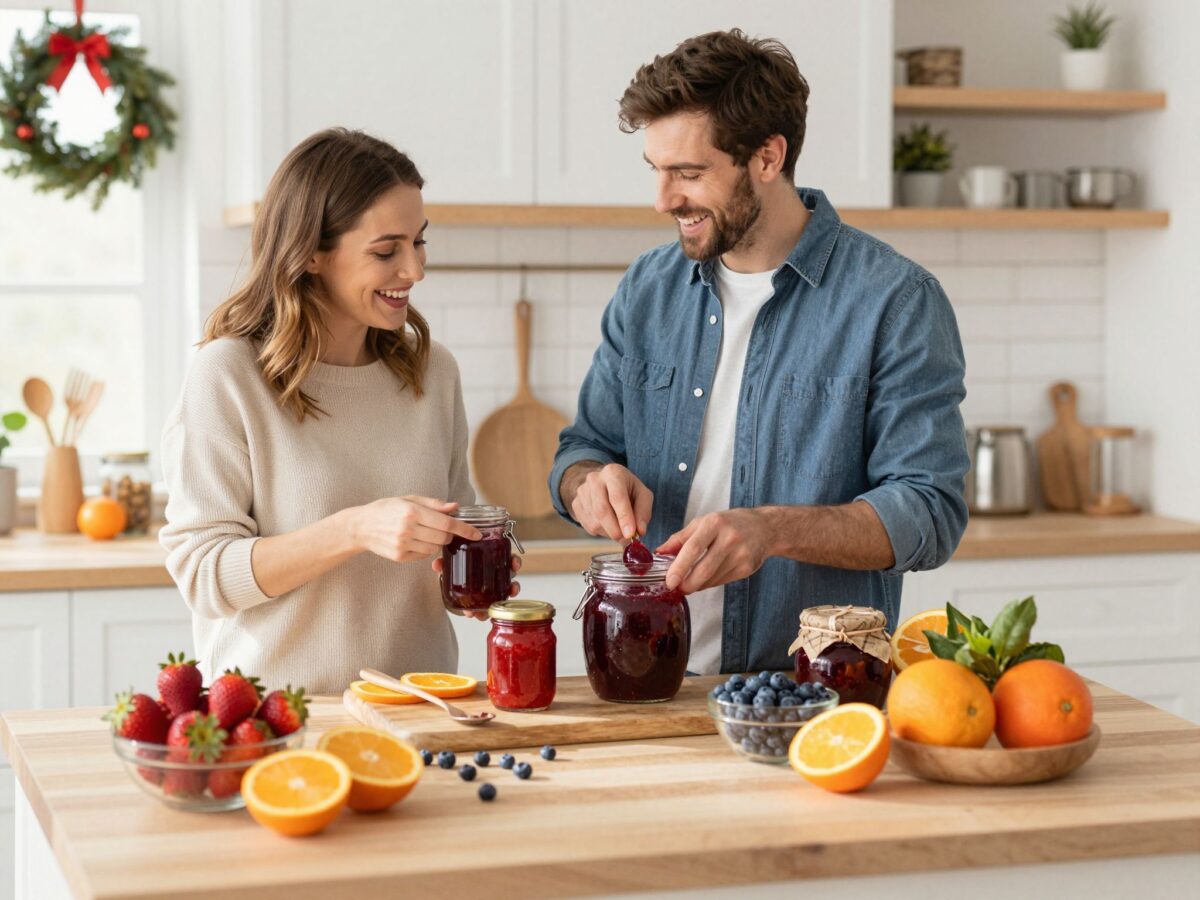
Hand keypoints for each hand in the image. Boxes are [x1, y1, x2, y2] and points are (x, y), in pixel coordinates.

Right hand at [353, 496, 480, 562]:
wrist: (361, 526)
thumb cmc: (386, 509)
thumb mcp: (409, 499)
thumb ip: (433, 504)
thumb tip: (455, 507)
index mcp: (412, 512)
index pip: (447, 523)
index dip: (465, 529)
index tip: (477, 533)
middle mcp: (408, 529)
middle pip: (443, 537)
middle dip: (448, 533)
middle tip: (441, 527)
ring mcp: (403, 545)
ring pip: (435, 548)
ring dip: (436, 541)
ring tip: (423, 532)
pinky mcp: (400, 557)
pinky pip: (424, 555)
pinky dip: (425, 548)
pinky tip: (414, 540)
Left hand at [432, 555, 522, 620]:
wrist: (449, 583)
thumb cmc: (456, 568)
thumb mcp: (450, 563)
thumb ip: (444, 563)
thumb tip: (436, 564)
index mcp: (491, 560)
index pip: (508, 558)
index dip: (515, 561)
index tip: (514, 564)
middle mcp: (495, 575)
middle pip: (510, 579)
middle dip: (513, 584)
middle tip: (512, 588)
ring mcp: (492, 590)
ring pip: (501, 597)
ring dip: (499, 603)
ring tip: (493, 605)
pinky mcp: (485, 603)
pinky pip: (490, 610)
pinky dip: (484, 614)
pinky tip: (478, 615)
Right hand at [565, 462, 653, 541]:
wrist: (606, 483)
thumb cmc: (628, 489)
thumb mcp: (643, 495)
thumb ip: (643, 512)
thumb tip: (639, 531)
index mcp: (613, 473)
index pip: (617, 497)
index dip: (624, 517)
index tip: (630, 534)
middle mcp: (594, 479)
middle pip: (601, 510)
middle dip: (615, 529)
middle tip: (626, 540)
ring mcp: (582, 491)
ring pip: (595, 521)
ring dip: (610, 532)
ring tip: (619, 528)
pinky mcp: (575, 503)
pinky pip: (588, 526)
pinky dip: (601, 532)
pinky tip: (608, 524)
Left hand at [657, 508, 776, 593]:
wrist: (764, 528)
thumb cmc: (728, 523)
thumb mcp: (703, 522)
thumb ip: (680, 538)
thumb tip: (659, 552)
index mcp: (714, 523)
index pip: (693, 548)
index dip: (679, 567)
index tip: (669, 581)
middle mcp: (730, 538)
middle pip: (704, 569)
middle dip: (687, 584)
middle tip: (676, 588)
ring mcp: (741, 555)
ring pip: (712, 579)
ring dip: (698, 584)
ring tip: (690, 581)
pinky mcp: (747, 568)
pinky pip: (722, 582)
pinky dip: (710, 583)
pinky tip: (707, 577)